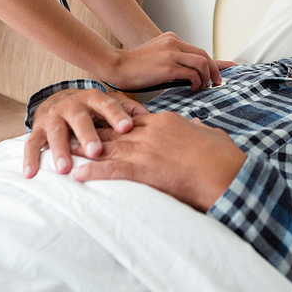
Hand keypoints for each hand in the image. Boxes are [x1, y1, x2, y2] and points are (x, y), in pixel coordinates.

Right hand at [24, 88, 148, 178]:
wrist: (58, 99)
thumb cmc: (91, 107)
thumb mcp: (108, 103)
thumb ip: (128, 109)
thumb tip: (151, 117)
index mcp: (93, 98)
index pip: (107, 104)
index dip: (117, 115)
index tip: (127, 127)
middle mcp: (72, 104)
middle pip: (80, 119)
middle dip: (88, 135)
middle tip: (96, 152)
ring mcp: (53, 116)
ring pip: (56, 132)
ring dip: (60, 150)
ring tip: (65, 168)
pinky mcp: (37, 128)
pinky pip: (31, 144)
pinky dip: (30, 158)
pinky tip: (31, 173)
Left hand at [71, 112, 246, 211]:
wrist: (226, 172)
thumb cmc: (222, 157)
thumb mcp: (210, 134)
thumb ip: (199, 126)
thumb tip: (197, 122)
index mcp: (166, 121)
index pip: (134, 117)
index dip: (115, 120)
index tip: (101, 121)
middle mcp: (152, 131)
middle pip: (115, 129)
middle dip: (93, 131)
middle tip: (73, 132)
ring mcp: (147, 149)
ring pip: (109, 148)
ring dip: (85, 150)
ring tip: (66, 151)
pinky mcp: (145, 170)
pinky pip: (113, 170)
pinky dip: (94, 172)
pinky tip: (78, 175)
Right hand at [106, 32, 227, 91]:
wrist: (116, 66)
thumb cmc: (134, 67)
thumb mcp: (157, 56)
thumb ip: (173, 60)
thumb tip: (191, 74)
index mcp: (171, 39)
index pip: (198, 49)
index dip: (214, 62)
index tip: (226, 70)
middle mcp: (173, 43)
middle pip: (204, 54)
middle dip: (214, 70)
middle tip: (216, 83)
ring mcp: (171, 53)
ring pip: (202, 62)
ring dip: (207, 76)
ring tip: (203, 87)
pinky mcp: (168, 66)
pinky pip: (192, 73)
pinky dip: (197, 81)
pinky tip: (193, 88)